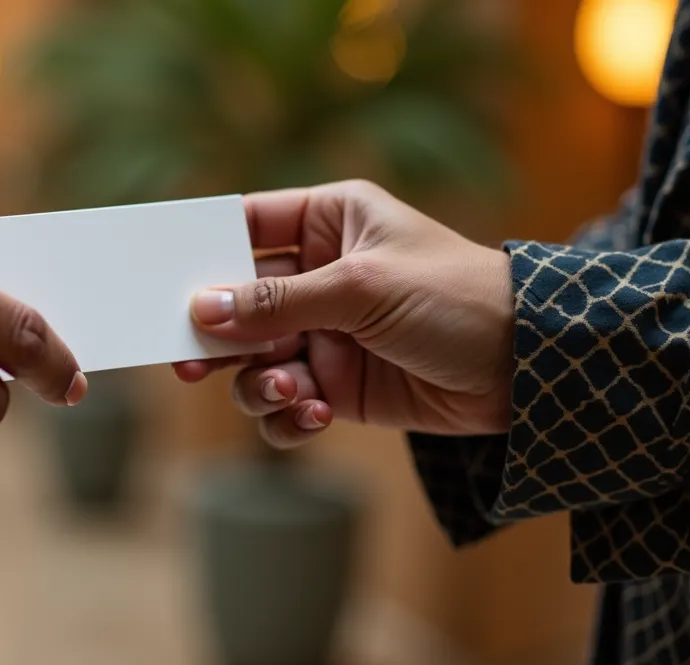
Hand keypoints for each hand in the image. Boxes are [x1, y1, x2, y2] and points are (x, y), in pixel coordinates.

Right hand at [172, 180, 512, 446]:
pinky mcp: (339, 385)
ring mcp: (327, 333)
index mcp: (329, 221)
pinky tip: (318, 416)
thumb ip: (278, 302)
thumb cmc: (456, 298)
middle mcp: (320, 274)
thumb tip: (203, 309)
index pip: (246, 226)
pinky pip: (286, 405)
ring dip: (259, 382)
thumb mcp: (362, 289)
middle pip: (237, 302)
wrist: (531, 369)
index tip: (159, 279)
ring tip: (291, 391)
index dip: (201, 251)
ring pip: (254, 361)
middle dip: (216, 334)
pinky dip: (290, 417)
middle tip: (188, 360)